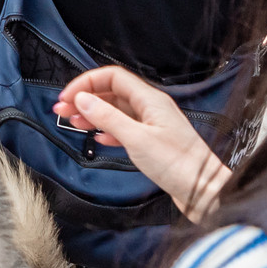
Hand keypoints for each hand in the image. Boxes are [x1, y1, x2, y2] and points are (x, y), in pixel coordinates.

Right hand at [53, 66, 229, 219]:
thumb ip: (108, 117)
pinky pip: (125, 129)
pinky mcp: (153, 143)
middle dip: (85, 99)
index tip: (67, 97)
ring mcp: (153, 125)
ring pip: (117, 112)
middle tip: (62, 111)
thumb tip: (82, 100)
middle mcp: (151, 108)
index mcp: (150, 100)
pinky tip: (99, 139)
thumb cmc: (178, 165)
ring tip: (74, 124)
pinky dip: (108, 131)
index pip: (112, 77)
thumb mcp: (136, 139)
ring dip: (94, 115)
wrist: (204, 190)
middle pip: (112, 93)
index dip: (87, 83)